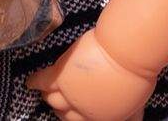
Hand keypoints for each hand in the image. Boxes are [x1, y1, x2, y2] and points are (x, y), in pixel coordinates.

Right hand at [27, 32, 156, 120]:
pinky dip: (34, 82)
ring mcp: (69, 92)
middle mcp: (81, 109)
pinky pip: (42, 81)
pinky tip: (29, 83)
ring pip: (52, 99)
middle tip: (60, 102)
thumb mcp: (137, 102)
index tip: (74, 112)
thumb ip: (131, 114)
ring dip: (49, 96)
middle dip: (61, 108)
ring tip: (47, 92)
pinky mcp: (61, 75)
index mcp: (100, 118)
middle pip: (63, 112)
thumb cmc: (138, 74)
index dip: (76, 116)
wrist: (127, 53)